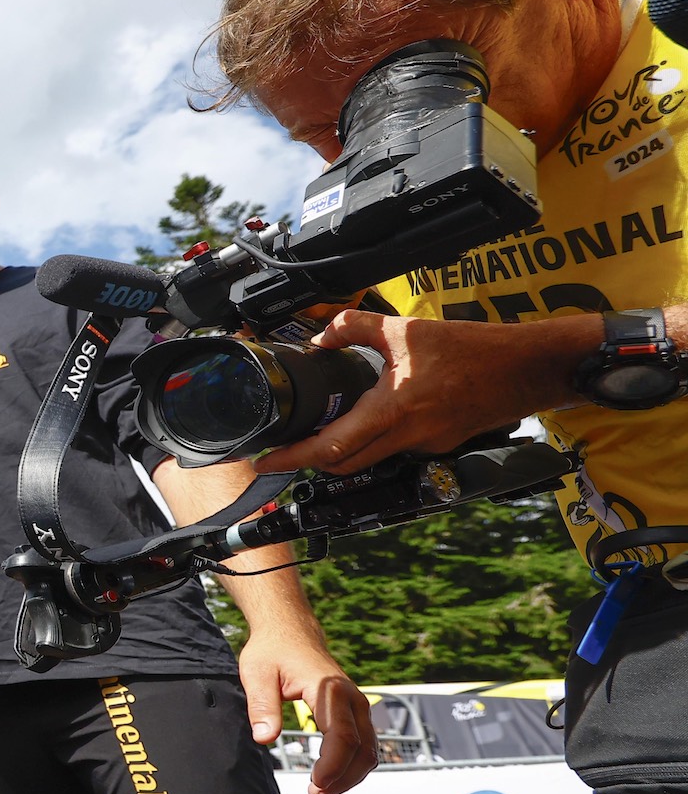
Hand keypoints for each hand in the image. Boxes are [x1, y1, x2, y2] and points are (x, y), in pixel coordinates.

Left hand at [237, 630, 376, 793]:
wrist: (291, 632)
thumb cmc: (272, 652)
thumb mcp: (256, 674)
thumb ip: (261, 706)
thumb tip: (264, 738)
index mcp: (329, 690)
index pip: (343, 737)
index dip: (333, 767)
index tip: (314, 785)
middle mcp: (352, 698)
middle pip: (363, 749)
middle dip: (343, 779)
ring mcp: (358, 705)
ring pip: (369, 751)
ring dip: (350, 777)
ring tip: (320, 791)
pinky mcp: (356, 712)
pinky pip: (365, 745)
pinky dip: (353, 766)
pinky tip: (330, 778)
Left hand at [253, 309, 597, 475]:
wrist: (529, 369)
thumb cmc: (477, 351)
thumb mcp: (407, 329)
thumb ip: (357, 328)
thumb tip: (324, 334)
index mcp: (392, 413)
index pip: (329, 450)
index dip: (292, 460)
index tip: (264, 463)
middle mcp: (406, 438)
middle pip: (342, 465)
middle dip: (308, 462)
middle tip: (282, 451)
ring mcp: (424, 446)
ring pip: (368, 460)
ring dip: (340, 452)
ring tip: (316, 434)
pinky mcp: (439, 444)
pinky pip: (394, 449)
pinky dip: (372, 440)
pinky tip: (367, 419)